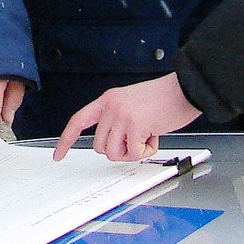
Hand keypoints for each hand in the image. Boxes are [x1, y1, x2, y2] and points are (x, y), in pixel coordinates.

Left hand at [53, 74, 199, 161]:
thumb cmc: (164, 97)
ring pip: (114, 153)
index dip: (66, 140)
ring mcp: (121, 115)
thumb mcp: (132, 103)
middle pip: (100, 146)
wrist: (185, 88)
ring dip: (132, 151)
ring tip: (147, 135)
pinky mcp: (134, 125)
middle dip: (119, 149)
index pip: (79, 120)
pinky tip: (154, 135)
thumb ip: (118, 119)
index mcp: (108, 99)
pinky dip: (145, 151)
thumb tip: (114, 144)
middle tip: (138, 138)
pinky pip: (133, 154)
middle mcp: (111, 106)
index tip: (59, 155)